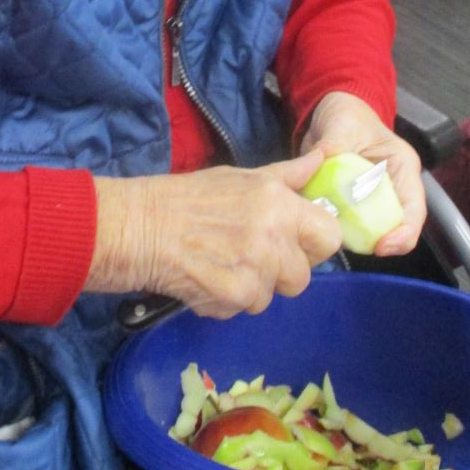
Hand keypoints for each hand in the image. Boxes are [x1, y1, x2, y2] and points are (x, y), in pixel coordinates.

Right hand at [88, 150, 342, 317]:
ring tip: (221, 265)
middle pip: (303, 275)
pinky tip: (205, 277)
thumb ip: (287, 176)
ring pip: (272, 296)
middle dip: (281, 272)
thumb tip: (321, 160)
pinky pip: (244, 308)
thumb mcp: (241, 177)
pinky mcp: (234, 297)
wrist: (139, 227)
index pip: (330, 237)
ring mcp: (255, 270)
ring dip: (251, 288)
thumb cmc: (188, 197)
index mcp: (279, 203)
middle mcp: (274, 237)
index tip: (297, 243)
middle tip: (251, 257)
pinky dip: (225, 300)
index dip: (315, 243)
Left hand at [299, 91, 425, 255]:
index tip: (382, 247)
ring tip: (333, 237)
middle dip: (378, 242)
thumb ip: (335, 142)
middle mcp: (391, 188)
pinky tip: (320, 227)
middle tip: (352, 247)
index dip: (403, 233)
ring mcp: (370, 198)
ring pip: (369, 230)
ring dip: (353, 237)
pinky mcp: (350, 203)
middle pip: (394, 226)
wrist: (331, 113)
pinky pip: (346, 223)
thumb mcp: (343, 124)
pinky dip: (335, 228)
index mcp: (402, 169)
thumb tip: (323, 157)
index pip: (414, 209)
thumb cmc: (348, 115)